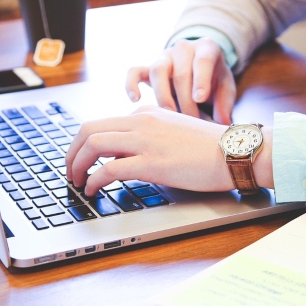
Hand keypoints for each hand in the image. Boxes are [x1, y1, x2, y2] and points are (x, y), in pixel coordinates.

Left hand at [65, 105, 242, 194]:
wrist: (235, 152)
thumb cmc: (211, 148)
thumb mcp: (174, 133)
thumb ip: (150, 138)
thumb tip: (125, 157)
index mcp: (147, 114)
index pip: (104, 123)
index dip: (85, 144)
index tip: (82, 159)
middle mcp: (142, 121)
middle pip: (89, 129)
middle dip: (72, 152)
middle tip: (70, 171)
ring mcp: (145, 141)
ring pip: (93, 145)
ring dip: (77, 165)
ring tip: (76, 182)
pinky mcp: (151, 162)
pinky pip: (109, 169)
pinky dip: (93, 181)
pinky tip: (93, 191)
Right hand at [126, 38, 235, 124]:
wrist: (201, 67)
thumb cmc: (215, 79)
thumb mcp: (226, 88)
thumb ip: (225, 104)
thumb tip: (223, 124)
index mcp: (207, 48)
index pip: (203, 60)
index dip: (201, 80)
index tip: (200, 98)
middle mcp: (184, 48)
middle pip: (180, 73)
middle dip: (185, 100)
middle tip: (191, 121)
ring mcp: (164, 57)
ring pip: (157, 71)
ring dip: (163, 96)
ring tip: (170, 116)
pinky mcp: (149, 67)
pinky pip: (135, 71)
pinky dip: (131, 84)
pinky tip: (135, 99)